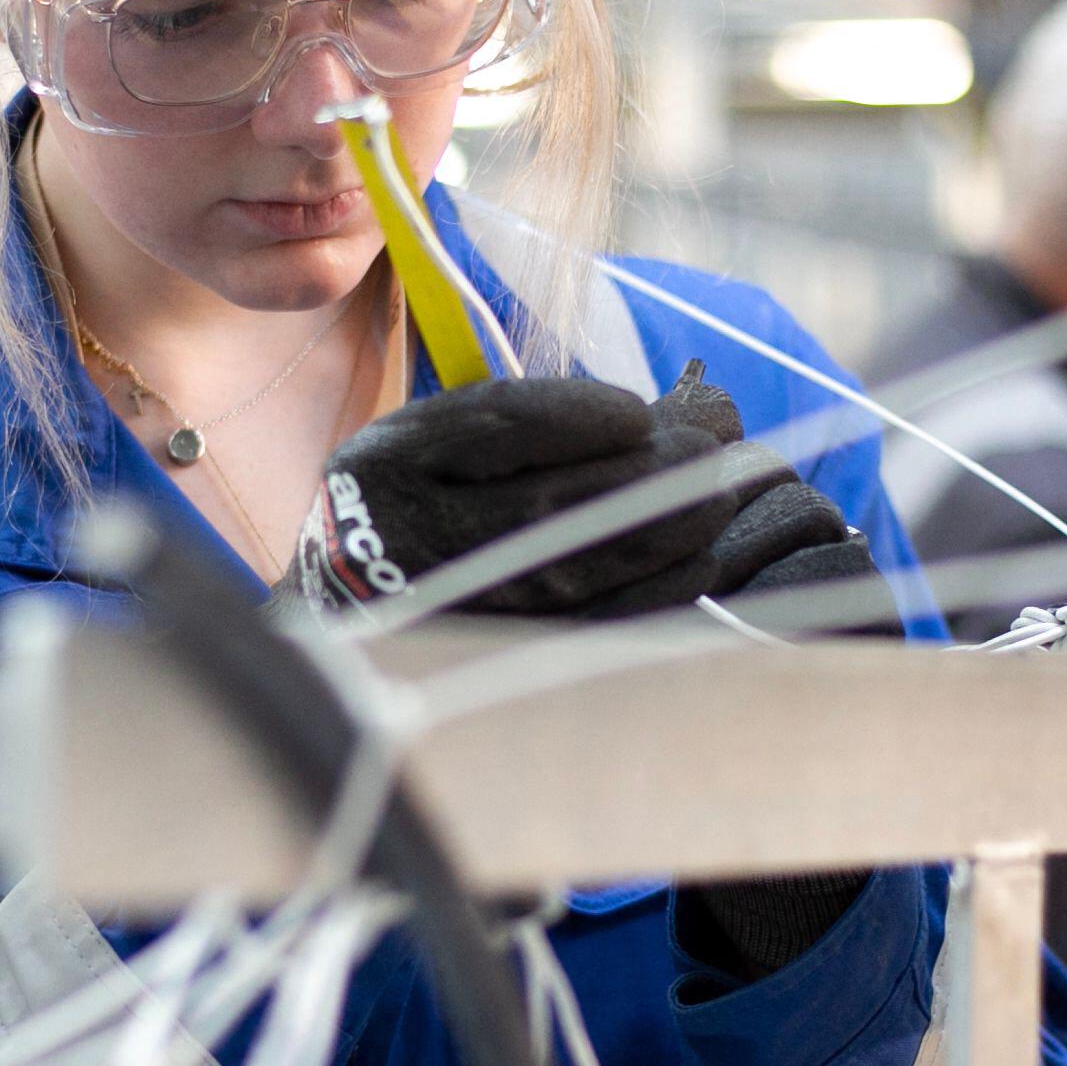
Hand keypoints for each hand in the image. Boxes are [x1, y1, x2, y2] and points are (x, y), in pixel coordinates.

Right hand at [294, 369, 858, 623]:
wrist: (349, 595)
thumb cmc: (417, 491)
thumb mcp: (434, 430)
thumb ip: (524, 415)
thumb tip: (654, 415)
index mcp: (399, 464)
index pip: (494, 428)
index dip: (576, 419)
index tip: (638, 411)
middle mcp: (425, 541)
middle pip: (549, 508)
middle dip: (647, 478)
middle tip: (711, 453)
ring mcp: (465, 607)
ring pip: (578, 574)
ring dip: (666, 535)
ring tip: (718, 500)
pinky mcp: (508, 653)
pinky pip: (594, 629)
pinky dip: (656, 595)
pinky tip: (698, 562)